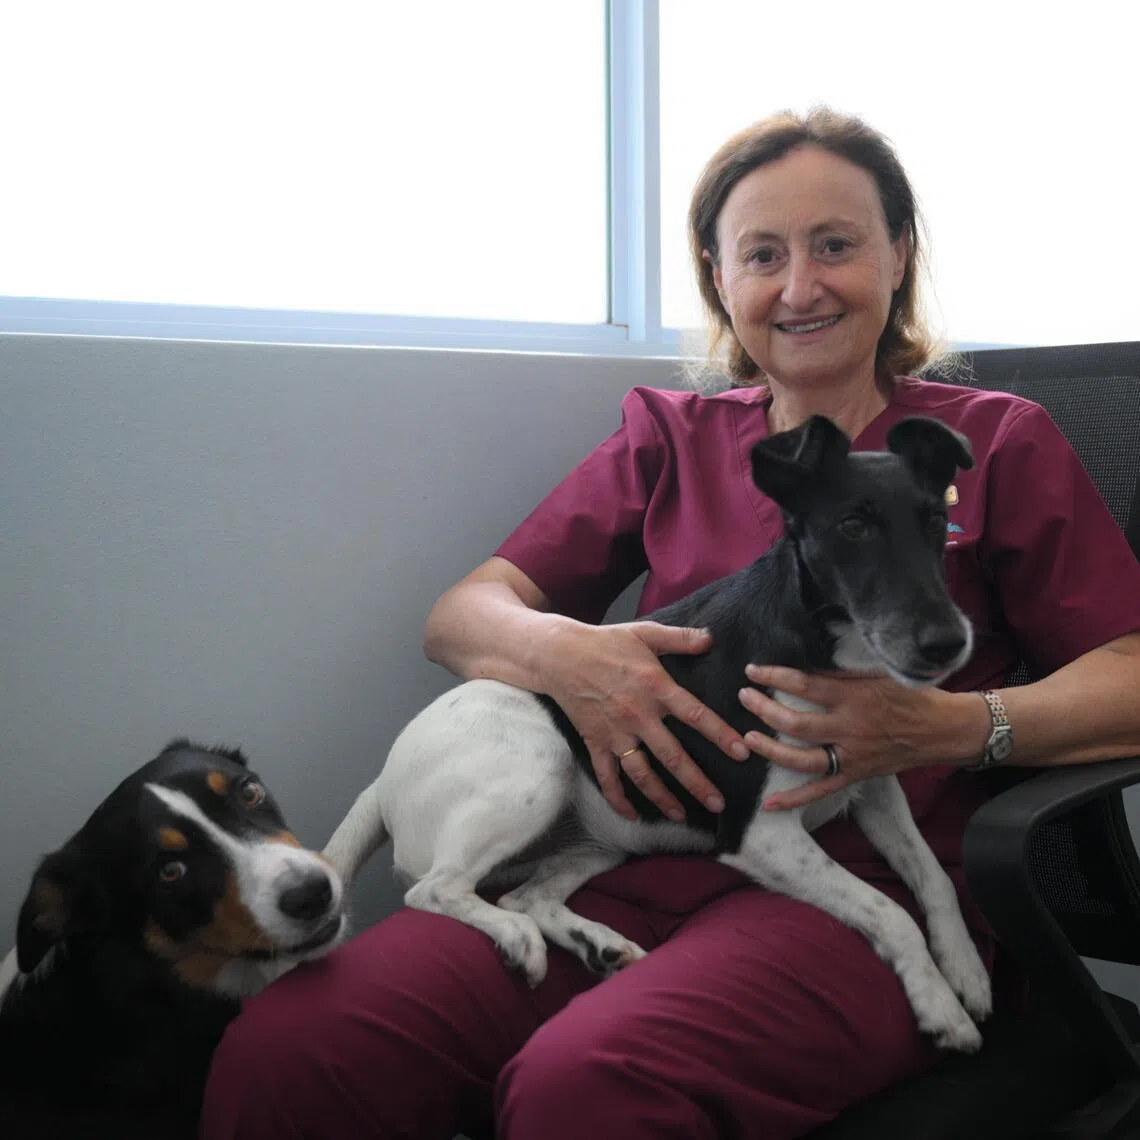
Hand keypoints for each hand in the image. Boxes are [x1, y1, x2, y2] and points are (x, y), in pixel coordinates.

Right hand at [539, 620, 750, 821]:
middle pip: (672, 756)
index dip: (720, 735)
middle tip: (718, 803)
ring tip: (681, 816)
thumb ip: (680, 638)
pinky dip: (617, 799)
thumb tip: (711, 638)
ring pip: (641, 773)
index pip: (694, 716)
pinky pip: (607, 777)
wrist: (559, 655)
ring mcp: (615, 733)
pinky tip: (632, 817)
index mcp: (655, 687)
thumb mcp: (645, 632)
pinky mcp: (595, 742)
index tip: (742, 753)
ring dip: (662, 798)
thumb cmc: (605, 642)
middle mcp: (638, 715)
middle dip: (697, 782)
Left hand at [737, 664, 972, 810]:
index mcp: (856, 698)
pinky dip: (794, 800)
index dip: (775, 676)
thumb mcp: (878, 674)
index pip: (806, 685)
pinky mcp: (855, 776)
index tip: (753, 670)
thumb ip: (840, 673)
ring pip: (803, 759)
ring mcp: (852, 756)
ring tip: (747, 738)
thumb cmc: (912, 695)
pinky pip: (820, 791)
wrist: (944, 730)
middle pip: (797, 724)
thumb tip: (802, 668)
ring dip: (770, 750)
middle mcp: (851, 729)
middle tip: (744, 698)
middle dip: (765, 710)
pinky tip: (768, 804)